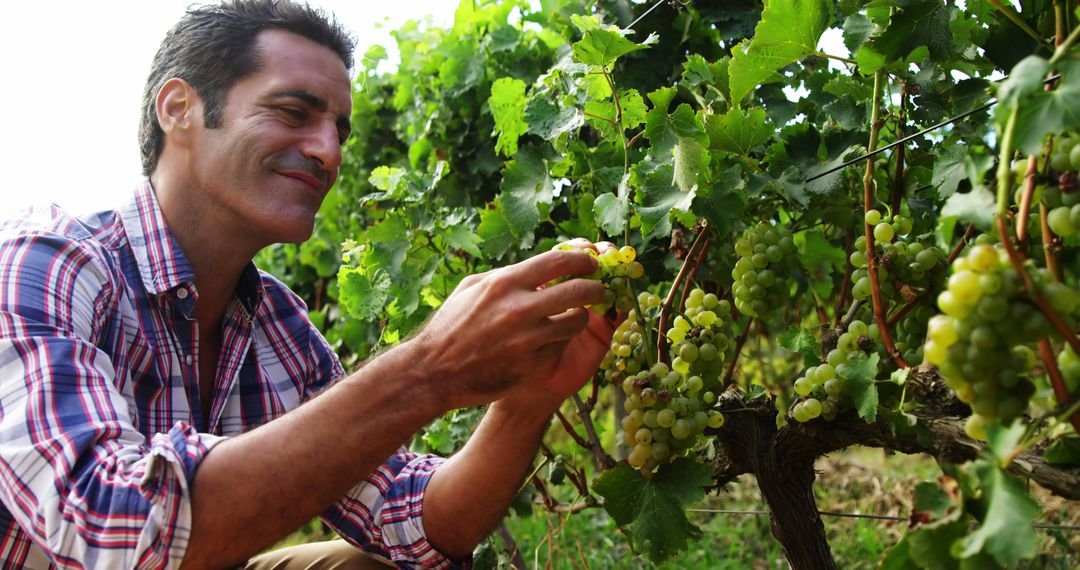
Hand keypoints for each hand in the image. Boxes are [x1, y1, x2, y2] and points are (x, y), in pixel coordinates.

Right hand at [410, 247, 606, 408]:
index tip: (591, 262)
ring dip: (581, 318)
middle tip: (599, 290)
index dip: (581, 259)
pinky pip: (559, 347)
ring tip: (576, 318)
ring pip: (576, 322)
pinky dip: (560, 342)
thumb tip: (535, 269)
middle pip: (578, 290)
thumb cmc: (450, 327)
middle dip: (596, 288)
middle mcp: (519, 308)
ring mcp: (527, 338)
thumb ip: (505, 276)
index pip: (558, 261)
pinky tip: (551, 341)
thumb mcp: (471, 289)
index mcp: (505, 283)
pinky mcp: (531, 364)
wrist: (434, 372)